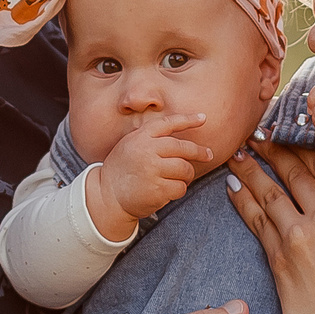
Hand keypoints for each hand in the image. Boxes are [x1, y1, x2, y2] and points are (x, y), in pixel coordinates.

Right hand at [87, 112, 213, 240]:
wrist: (106, 195)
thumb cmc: (121, 170)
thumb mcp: (130, 145)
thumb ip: (150, 138)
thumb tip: (179, 136)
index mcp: (141, 137)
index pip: (168, 123)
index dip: (188, 119)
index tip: (203, 118)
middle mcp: (147, 150)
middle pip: (184, 147)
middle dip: (199, 152)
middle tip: (208, 154)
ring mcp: (152, 170)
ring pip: (185, 169)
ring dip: (186, 175)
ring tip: (179, 178)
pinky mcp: (157, 189)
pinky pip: (180, 187)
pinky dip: (178, 189)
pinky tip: (168, 190)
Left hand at [226, 144, 314, 313]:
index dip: (307, 145)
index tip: (294, 132)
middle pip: (295, 171)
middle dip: (275, 148)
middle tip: (259, 132)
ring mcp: (300, 237)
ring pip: (270, 191)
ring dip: (252, 170)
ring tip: (239, 153)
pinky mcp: (279, 259)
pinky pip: (256, 220)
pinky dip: (242, 201)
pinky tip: (232, 188)